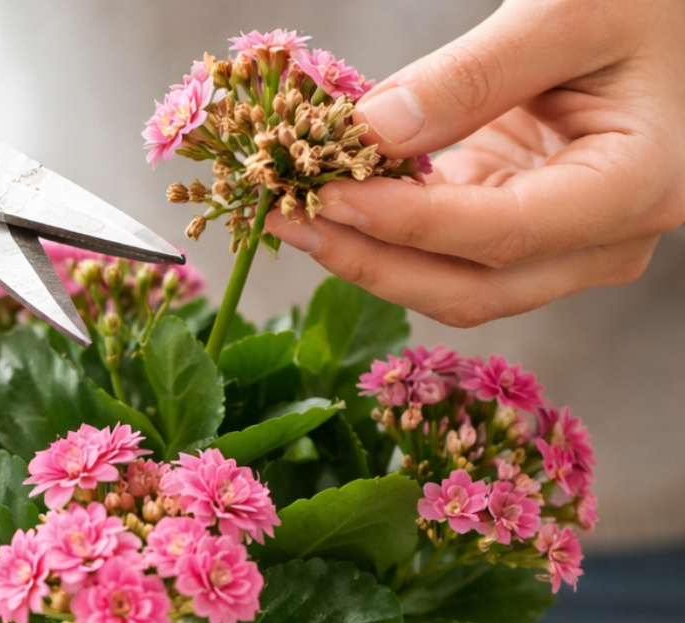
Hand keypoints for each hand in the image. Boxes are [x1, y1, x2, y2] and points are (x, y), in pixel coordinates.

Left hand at [266, 0, 684, 326]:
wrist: (661, 16)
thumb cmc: (638, 1)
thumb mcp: (567, 10)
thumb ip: (473, 74)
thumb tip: (372, 131)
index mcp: (635, 188)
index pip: (500, 234)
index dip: (405, 224)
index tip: (324, 196)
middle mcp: (603, 240)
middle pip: (469, 287)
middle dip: (368, 259)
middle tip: (283, 217)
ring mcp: (562, 245)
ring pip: (449, 284)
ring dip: (365, 255)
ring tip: (290, 210)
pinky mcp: (521, 232)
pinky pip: (442, 253)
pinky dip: (382, 231)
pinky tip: (328, 199)